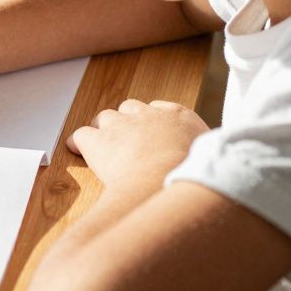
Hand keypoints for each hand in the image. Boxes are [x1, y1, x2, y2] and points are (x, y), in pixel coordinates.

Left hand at [68, 99, 209, 196]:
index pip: (160, 108)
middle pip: (131, 108)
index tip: (151, 134)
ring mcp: (120, 125)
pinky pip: (81, 134)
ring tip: (105, 147)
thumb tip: (210, 160)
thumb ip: (206, 152)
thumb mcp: (211, 159)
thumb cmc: (191, 178)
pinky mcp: (97, 141)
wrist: (164, 183)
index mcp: (179, 116)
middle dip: (127, 122)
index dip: (152, 122)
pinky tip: (78, 150)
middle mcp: (148, 115)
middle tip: (127, 142)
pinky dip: (79, 142)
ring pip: (105, 117)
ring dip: (104, 130)